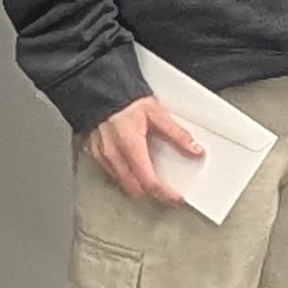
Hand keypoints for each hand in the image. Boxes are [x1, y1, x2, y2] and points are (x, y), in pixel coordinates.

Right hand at [76, 95, 207, 204]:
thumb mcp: (156, 113)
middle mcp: (114, 156)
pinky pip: (109, 172)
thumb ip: (177, 134)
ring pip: (121, 183)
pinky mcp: (93, 153)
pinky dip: (122, 174)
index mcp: (131, 147)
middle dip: (151, 193)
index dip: (165, 194)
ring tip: (148, 175)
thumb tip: (194, 149)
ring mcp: (101, 156)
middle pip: (134, 189)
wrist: (98, 89)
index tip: (176, 198)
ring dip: (136, 184)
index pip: (150, 182)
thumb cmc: (124, 100)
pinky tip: (131, 164)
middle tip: (165, 190)